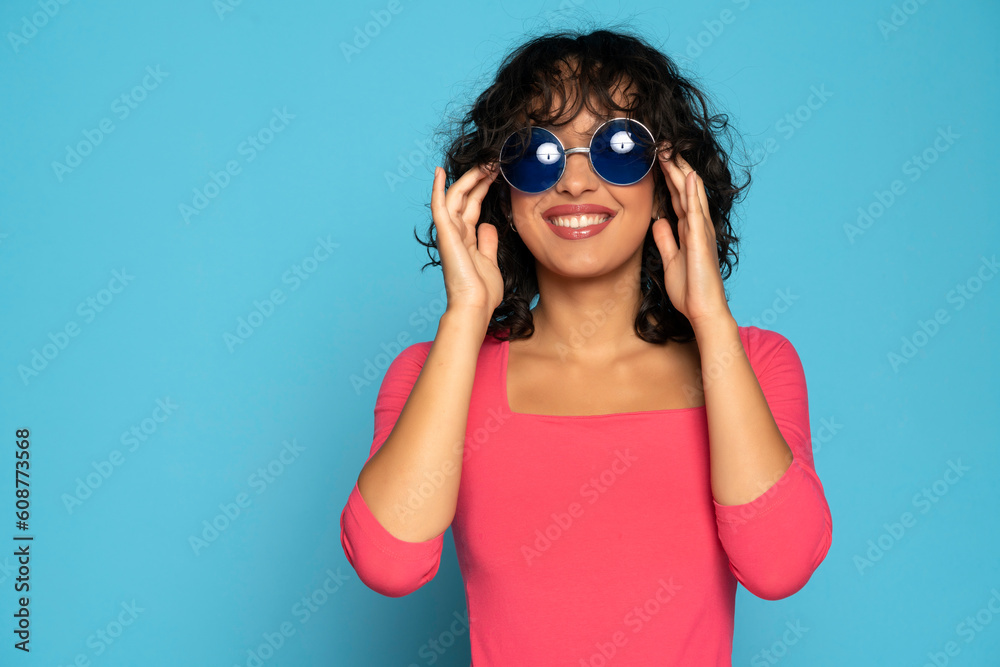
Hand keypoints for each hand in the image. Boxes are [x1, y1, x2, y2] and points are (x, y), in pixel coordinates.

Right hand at [430, 163, 503, 320]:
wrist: (475, 306)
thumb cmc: (482, 291)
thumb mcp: (490, 261)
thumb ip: (487, 242)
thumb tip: (487, 226)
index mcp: (466, 238)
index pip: (473, 206)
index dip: (483, 188)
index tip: (496, 173)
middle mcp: (455, 232)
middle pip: (465, 197)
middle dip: (478, 178)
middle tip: (493, 161)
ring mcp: (449, 233)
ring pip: (455, 196)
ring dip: (468, 177)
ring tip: (483, 161)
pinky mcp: (446, 235)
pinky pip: (439, 207)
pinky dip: (437, 189)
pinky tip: (439, 172)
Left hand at [650, 151, 732, 330]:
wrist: (702, 310)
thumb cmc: (689, 289)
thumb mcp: (671, 260)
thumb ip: (666, 241)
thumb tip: (659, 223)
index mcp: (689, 230)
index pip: (677, 196)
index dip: (668, 177)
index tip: (658, 158)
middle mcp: (697, 226)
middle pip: (685, 189)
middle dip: (674, 166)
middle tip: (663, 143)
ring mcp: (701, 231)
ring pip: (691, 194)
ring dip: (682, 171)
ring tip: (672, 150)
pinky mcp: (700, 240)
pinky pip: (696, 212)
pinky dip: (693, 194)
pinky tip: (689, 177)